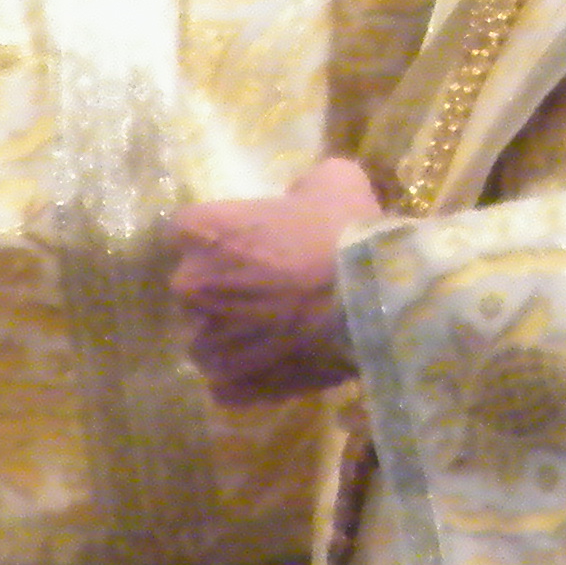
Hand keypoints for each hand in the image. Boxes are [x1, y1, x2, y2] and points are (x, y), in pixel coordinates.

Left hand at [172, 158, 382, 403]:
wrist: (377, 303)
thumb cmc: (348, 234)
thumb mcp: (334, 180)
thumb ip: (302, 185)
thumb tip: (302, 196)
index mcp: (203, 231)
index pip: (189, 230)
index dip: (223, 237)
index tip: (252, 242)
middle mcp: (189, 286)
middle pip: (196, 286)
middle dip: (224, 287)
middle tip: (271, 288)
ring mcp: (206, 341)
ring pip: (207, 337)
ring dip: (232, 334)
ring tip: (277, 333)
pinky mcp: (230, 383)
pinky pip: (226, 381)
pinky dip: (246, 375)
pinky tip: (278, 364)